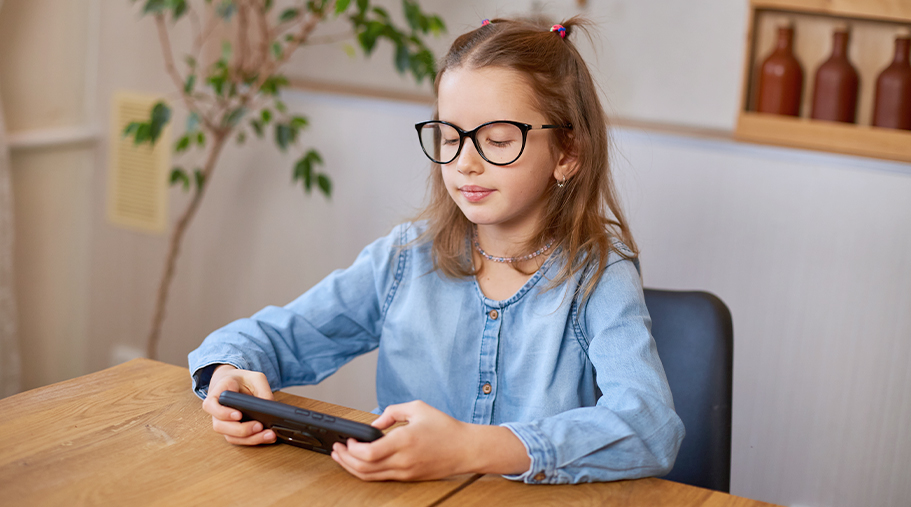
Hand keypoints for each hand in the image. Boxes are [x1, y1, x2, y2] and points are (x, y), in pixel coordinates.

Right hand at [202, 364, 276, 445]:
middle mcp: (216, 410)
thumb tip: (270, 407)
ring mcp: (223, 422)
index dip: (223, 413)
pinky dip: (252, 440)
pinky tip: (266, 436)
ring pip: (230, 436)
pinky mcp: (231, 430)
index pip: (211, 405)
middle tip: (259, 426)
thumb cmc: (243, 380)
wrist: (235, 383)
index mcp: (218, 393)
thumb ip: (263, 390)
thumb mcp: (256, 378)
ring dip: (249, 438)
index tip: (238, 414)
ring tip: (268, 434)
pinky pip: (238, 440)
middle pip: (220, 426)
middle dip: (241, 429)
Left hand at [330, 400, 473, 480]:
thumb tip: (374, 423)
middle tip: (336, 449)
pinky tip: (360, 463)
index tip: (347, 439)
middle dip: (345, 459)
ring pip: (370, 476)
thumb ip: (392, 412)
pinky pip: (381, 478)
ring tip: (342, 457)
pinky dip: (366, 472)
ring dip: (352, 468)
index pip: (369, 453)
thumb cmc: (445, 428)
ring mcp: (405, 472)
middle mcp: (403, 460)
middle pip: (364, 468)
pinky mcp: (408, 477)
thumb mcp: (418, 408)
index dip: (352, 448)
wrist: (466, 449)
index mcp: (404, 440)